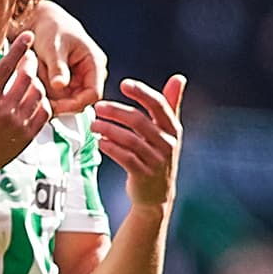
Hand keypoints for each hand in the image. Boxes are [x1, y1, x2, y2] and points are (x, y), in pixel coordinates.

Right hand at [0, 33, 50, 183]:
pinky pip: (44, 113)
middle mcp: (5, 111)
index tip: (28, 35)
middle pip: (28, 77)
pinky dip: (43, 102)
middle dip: (30, 62)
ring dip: (36, 82)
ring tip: (30, 79)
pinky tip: (34, 99)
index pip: (7, 66)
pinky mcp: (26, 137)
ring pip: (39, 94)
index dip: (19, 47)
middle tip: (28, 58)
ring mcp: (18, 125)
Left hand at [29, 0, 106, 115]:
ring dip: (49, 96)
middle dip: (58, 101)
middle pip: (78, 102)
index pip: (93, 95)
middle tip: (38, 95)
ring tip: (37, 77)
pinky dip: (45, 92)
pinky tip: (37, 79)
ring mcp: (79, 79)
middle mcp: (90, 73)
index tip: (54, 107)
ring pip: (65, 101)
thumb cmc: (50, 28)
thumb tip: (60, 85)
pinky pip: (56, 96)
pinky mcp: (67, 83)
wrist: (40, 21)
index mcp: (95, 63)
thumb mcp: (53, 47)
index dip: (74, 105)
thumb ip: (57, 67)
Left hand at [93, 74, 184, 211]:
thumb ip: (171, 105)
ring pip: (129, 139)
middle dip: (116, 111)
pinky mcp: (143, 175)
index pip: (158, 105)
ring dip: (108, 129)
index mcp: (173, 129)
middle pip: (139, 121)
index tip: (124, 84)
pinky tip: (100, 141)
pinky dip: (110, 148)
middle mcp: (167, 143)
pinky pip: (125, 158)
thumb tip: (179, 78)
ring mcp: (156, 160)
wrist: (156, 196)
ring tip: (93, 124)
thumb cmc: (158, 157)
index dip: (141, 93)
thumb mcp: (168, 132)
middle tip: (98, 106)